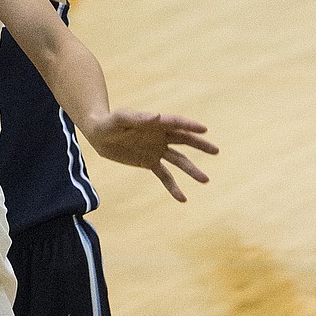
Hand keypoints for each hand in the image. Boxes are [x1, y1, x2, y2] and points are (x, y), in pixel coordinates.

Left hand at [83, 111, 217, 202]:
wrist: (99, 134)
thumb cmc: (109, 122)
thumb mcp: (120, 119)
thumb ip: (137, 117)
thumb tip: (157, 117)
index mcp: (155, 123)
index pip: (176, 123)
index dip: (190, 126)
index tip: (204, 130)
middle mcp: (159, 135)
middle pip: (184, 140)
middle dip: (200, 145)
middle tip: (216, 151)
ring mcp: (156, 149)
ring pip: (178, 160)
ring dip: (191, 169)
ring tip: (205, 180)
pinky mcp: (149, 162)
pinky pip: (164, 176)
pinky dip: (173, 186)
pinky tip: (183, 198)